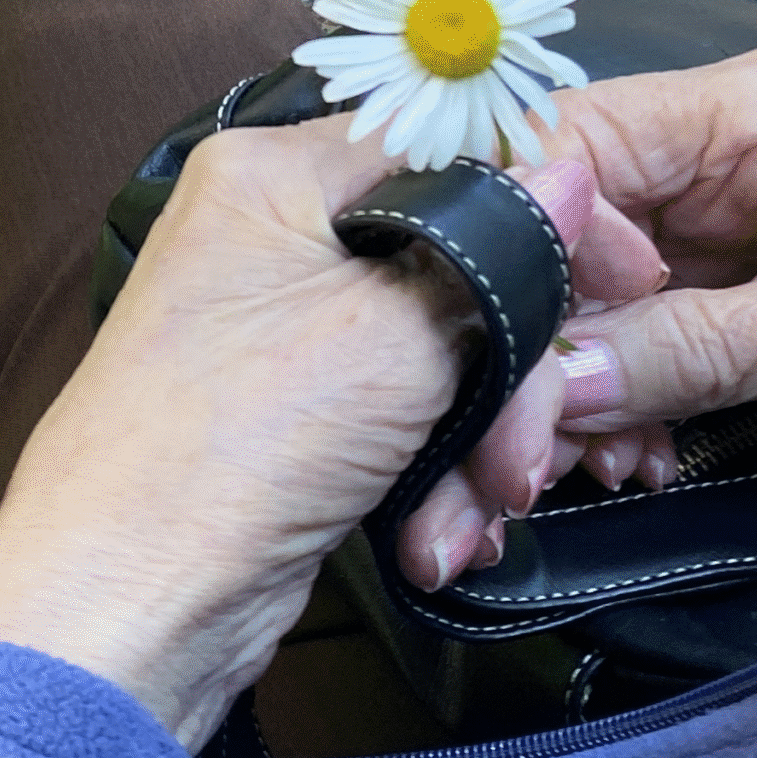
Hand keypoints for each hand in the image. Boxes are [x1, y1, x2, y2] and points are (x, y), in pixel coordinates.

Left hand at [0, 117, 638, 746]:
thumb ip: (497, 252)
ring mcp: (272, 328)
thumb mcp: (395, 334)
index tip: (630, 276)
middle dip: (515, 361)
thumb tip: (571, 171)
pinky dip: (435, 471)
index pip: (449, 148)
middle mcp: (264, 232)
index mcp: (271, 172)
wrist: (126, 609)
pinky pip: (400, 415)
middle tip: (550, 440)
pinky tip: (448, 533)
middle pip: (452, 256)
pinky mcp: (288, 416)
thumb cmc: (233, 451)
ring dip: (479, 436)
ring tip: (489, 505)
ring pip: (436, 348)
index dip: (548, 210)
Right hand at [529, 46, 756, 525]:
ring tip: (578, 475)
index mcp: (754, 114)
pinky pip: (635, 360)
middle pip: (565, 240)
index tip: (508, 342)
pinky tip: (633, 463)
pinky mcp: (743, 319)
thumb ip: (694, 351)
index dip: (525, 238)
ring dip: (569, 399)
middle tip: (512, 456)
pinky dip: (616, 419)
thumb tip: (552, 389)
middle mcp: (724, 168)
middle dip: (533, 349)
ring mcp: (729, 247)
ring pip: (589, 313)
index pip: (574, 143)